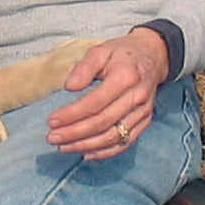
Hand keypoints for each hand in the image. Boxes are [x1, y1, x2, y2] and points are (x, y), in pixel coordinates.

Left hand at [45, 28, 169, 159]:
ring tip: (64, 147)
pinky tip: (86, 153)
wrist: (153, 56)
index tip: (52, 121)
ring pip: (114, 137)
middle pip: (103, 123)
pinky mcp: (146, 122)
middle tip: (52, 138)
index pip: (95, 103)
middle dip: (75, 134)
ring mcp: (144, 112)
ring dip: (87, 145)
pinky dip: (106, 152)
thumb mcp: (100, 51)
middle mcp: (137, 97)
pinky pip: (126, 143)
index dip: (72, 114)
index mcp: (125, 77)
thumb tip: (68, 87)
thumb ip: (84, 67)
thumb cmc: (122, 53)